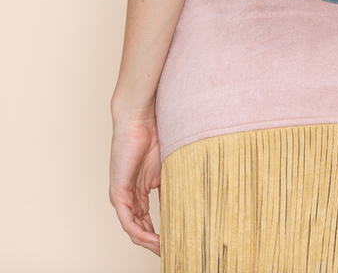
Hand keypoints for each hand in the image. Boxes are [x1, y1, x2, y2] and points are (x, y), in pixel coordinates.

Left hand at [109, 109, 161, 254]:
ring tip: (164, 249)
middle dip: (154, 242)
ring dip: (148, 241)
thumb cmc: (153, 136)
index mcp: (139, 190)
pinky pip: (128, 221)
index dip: (159, 233)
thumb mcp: (166, 169)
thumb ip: (171, 188)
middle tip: (170, 251)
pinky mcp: (118, 193)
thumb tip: (185, 206)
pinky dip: (140, 232)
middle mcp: (128, 196)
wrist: (139, 120)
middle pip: (140, 228)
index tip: (174, 241)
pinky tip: (153, 238)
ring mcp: (122, 196)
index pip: (147, 219)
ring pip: (133, 228)